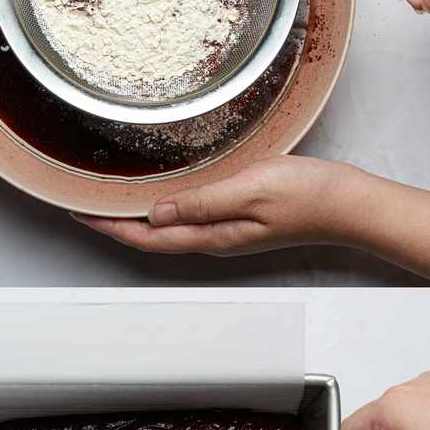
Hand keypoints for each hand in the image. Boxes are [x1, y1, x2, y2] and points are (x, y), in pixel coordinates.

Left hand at [72, 156, 360, 256]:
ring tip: (109, 199)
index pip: (146, 235)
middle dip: (113, 223)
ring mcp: (226, 231)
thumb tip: (155, 211)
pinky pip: (189, 216)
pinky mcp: (239, 218)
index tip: (78, 212)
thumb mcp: (248, 191)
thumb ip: (201, 202)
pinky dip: (165, 207)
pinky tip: (161, 193)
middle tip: (83, 204)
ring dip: (136, 217)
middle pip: (150, 235)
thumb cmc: (307, 196)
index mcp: (210, 235)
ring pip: (168, 227)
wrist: (351, 203)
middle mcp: (213, 238)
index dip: (109, 226)